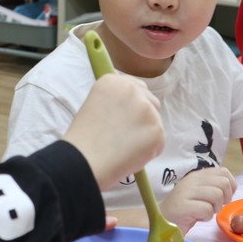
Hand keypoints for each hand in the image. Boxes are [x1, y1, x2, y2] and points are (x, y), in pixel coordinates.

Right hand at [64, 74, 163, 190]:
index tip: (124, 118)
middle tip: (125, 134)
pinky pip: (158, 142)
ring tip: (124, 147)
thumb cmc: (84, 138)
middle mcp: (132, 90)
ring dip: (146, 135)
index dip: (131, 106)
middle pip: (151, 101)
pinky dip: (148, 151)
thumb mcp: (94, 105)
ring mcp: (147, 109)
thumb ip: (115, 100)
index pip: (136, 87)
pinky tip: (129, 155)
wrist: (84, 160)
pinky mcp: (157, 129)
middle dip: (143, 117)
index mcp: (113, 81)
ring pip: (155, 123)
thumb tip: (132, 107)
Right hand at [159, 167, 236, 234]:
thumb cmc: (184, 209)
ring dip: (215, 208)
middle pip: (223, 183)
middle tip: (213, 207)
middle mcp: (192, 180)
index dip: (230, 186)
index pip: (224, 172)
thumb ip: (212, 186)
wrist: (162, 221)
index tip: (223, 197)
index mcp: (197, 175)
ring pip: (217, 195)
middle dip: (224, 199)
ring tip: (203, 212)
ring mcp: (186, 191)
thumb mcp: (199, 193)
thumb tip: (231, 186)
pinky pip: (207, 209)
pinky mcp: (183, 206)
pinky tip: (196, 217)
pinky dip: (205, 217)